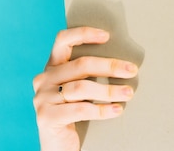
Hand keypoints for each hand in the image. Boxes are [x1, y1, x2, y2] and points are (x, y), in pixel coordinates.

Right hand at [32, 27, 138, 150]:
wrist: (58, 146)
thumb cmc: (74, 113)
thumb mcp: (79, 90)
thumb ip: (87, 74)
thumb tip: (122, 63)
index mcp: (52, 67)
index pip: (62, 40)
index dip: (84, 34)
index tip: (107, 36)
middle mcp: (43, 79)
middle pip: (81, 65)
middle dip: (110, 66)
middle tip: (131, 70)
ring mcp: (42, 98)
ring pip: (82, 87)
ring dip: (110, 90)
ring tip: (128, 93)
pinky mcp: (46, 117)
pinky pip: (81, 109)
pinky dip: (103, 109)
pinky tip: (117, 110)